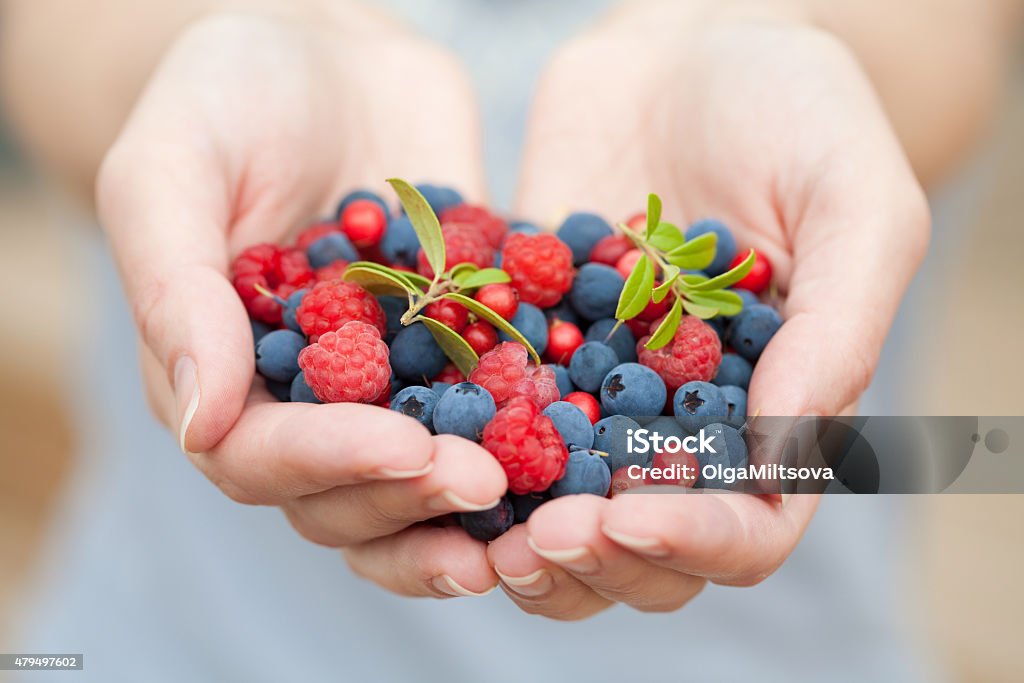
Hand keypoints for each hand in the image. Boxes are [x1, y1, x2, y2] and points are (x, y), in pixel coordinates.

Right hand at [97, 8, 504, 597]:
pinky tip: (582, 447)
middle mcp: (304, 400)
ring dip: (470, 505)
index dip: (330, 463)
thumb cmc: (227, 96)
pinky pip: (493, 410)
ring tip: (534, 507)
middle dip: (413, 496)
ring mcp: (389, 382)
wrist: (330, 55)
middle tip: (485, 479)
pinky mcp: (459, 351)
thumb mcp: (171, 169)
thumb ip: (175, 289)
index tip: (404, 447)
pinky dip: (532, 439)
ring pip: (419, 482)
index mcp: (223, 375)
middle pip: (346, 493)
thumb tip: (200, 424)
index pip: (259, 456)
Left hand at [494, 2, 929, 618]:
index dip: (692, 545)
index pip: (745, 528)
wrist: (687, 42)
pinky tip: (414, 434)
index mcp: (772, 414)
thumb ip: (835, 330)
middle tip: (536, 538)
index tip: (626, 520)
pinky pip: (483, 411)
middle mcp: (678, 421)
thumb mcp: (855, 204)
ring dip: (513, 531)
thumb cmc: (797, 110)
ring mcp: (593, 388)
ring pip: (553, 507)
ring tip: (470, 515)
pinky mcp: (523, 341)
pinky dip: (451, 438)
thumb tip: (781, 456)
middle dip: (590, 558)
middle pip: (639, 545)